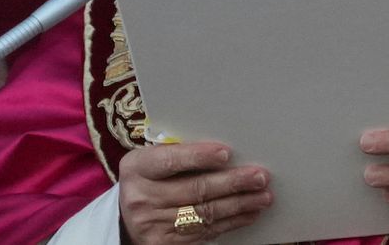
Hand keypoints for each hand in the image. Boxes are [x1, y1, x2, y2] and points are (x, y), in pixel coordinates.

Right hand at [117, 142, 272, 243]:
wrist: (125, 218)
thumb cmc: (148, 179)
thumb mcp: (151, 160)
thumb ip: (178, 153)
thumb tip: (226, 152)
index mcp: (137, 168)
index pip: (170, 161)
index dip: (198, 157)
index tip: (226, 153)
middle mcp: (141, 197)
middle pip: (194, 190)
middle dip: (232, 183)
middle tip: (260, 176)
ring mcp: (153, 224)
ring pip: (204, 213)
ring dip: (239, 205)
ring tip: (263, 196)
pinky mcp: (165, 244)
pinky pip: (205, 232)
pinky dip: (231, 222)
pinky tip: (249, 213)